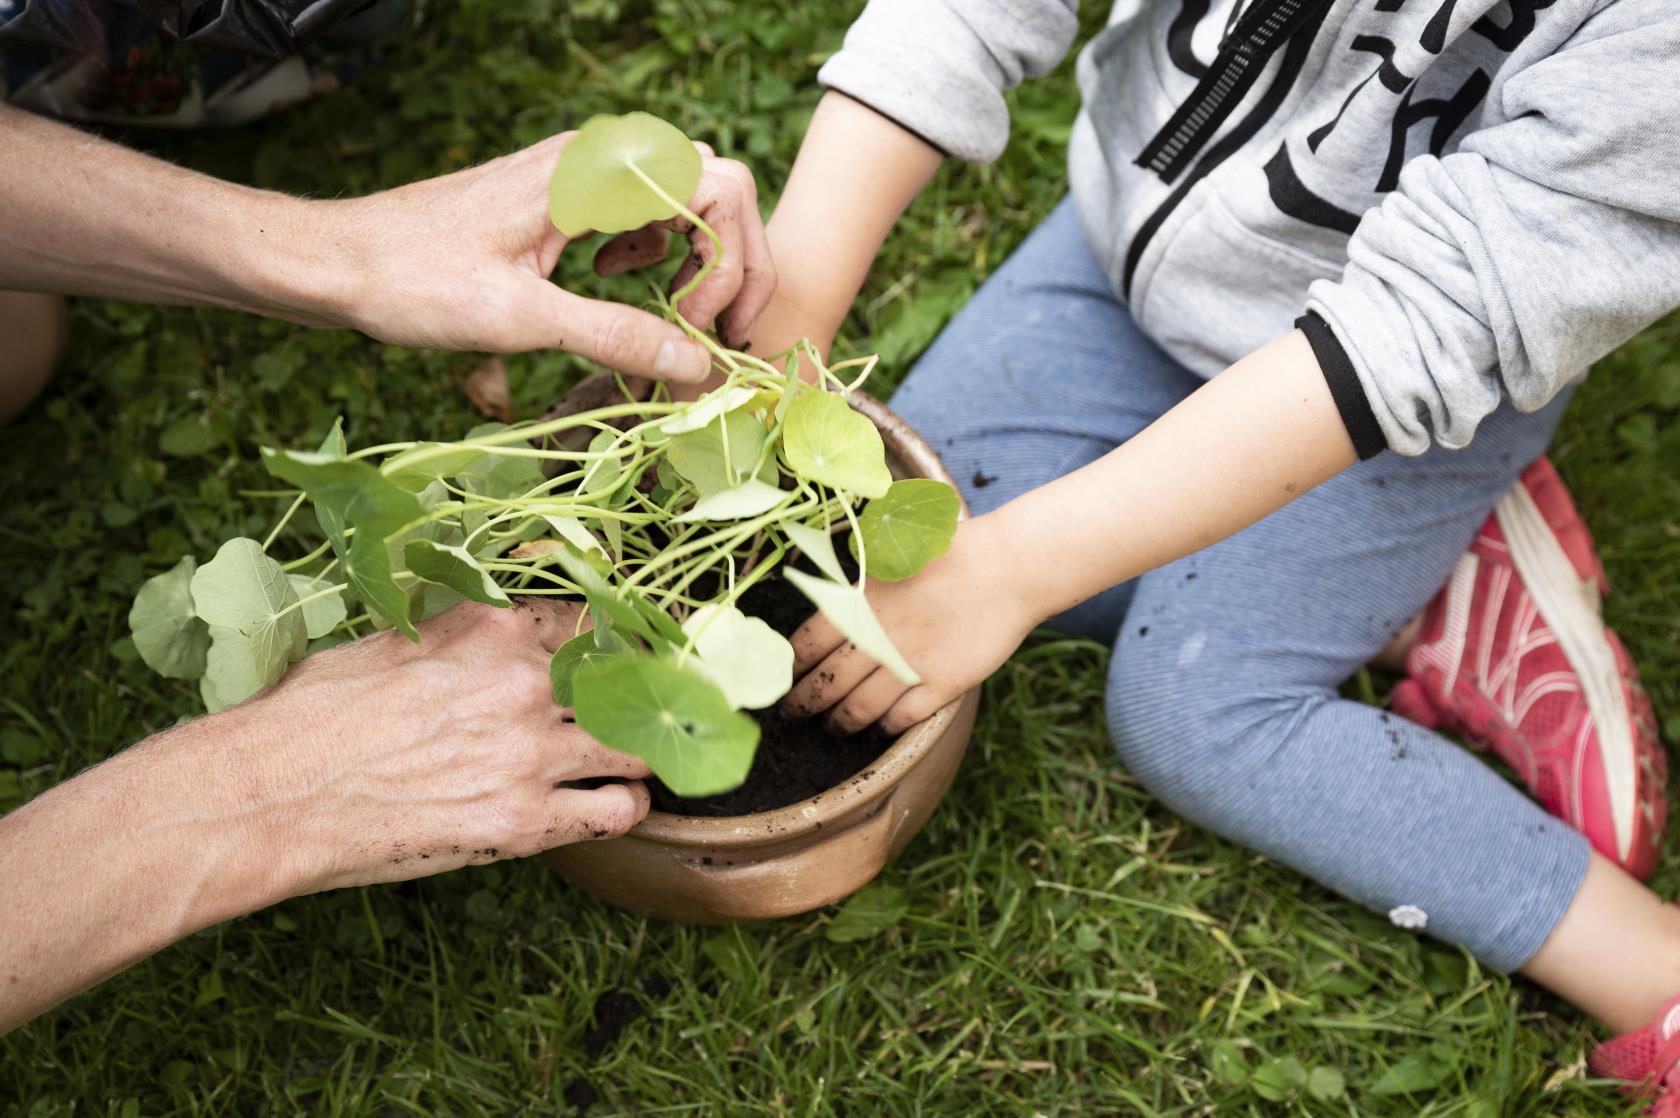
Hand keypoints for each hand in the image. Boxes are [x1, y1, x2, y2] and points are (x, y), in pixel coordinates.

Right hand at [241, 598, 650, 894]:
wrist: (271, 793)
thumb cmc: (312, 716)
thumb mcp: (388, 641)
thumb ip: (457, 635)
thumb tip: (483, 636)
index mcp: (490, 627)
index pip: (588, 623)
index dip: (607, 647)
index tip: (615, 662)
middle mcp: (522, 681)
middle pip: (624, 680)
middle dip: (634, 697)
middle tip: (637, 712)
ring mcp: (530, 751)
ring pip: (635, 744)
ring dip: (638, 752)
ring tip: (628, 762)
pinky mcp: (525, 819)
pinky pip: (618, 810)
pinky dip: (627, 807)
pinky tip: (615, 804)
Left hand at [325, 132, 773, 382]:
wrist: (340, 260)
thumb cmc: (414, 281)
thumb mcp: (521, 320)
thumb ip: (616, 337)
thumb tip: (697, 367)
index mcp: (593, 174)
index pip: (720, 189)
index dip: (729, 263)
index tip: (698, 326)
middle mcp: (596, 160)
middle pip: (717, 187)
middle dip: (731, 262)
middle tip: (713, 332)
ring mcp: (582, 174)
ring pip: (685, 196)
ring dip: (699, 258)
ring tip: (678, 316)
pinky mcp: (565, 196)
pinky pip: (642, 208)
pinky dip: (656, 250)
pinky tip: (617, 283)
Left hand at [781, 517, 1037, 734]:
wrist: (1006, 567)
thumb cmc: (949, 554)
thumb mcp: (890, 557)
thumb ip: (857, 586)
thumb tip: (825, 603)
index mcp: (859, 602)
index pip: (805, 645)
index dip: (789, 668)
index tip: (783, 678)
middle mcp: (878, 636)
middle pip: (825, 684)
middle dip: (804, 704)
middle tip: (795, 713)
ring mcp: (910, 664)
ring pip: (858, 709)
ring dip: (840, 722)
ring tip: (834, 726)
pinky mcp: (942, 684)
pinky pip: (901, 718)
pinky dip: (884, 727)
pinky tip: (879, 727)